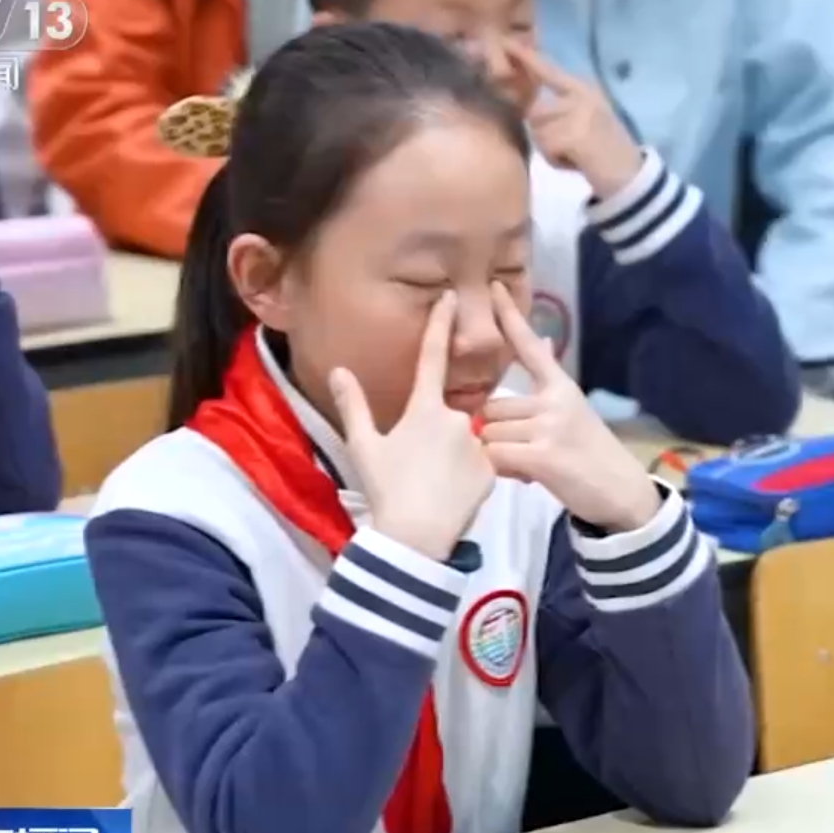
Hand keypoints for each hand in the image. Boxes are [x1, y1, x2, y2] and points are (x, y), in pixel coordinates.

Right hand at [330, 292, 495, 559]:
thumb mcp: (363, 447)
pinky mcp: (493, 470)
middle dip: (434, 436)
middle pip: (447, 414)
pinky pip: (480, 466)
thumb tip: (340, 370)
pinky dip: (466, 477)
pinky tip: (450, 497)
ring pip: (464, 442)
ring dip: (451, 458)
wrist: (416, 536)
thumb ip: (354, 405)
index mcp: (424, 409)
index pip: (432, 357)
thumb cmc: (385, 490)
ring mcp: (477, 443)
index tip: (452, 296)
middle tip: (417, 470)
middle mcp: (456, 418)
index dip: (441, 325)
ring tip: (432, 488)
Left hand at [481, 282, 662, 531]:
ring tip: (529, 465)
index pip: (530, 345)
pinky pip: (496, 455)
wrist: (621, 493)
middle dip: (497, 432)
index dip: (509, 317)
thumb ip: (550, 381)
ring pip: (489, 433)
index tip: (491, 286)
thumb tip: (543, 341)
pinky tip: (526, 476)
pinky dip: (503, 469)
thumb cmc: (592, 454)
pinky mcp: (543, 455)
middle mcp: (554, 400)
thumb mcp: (575, 409)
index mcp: (561, 386)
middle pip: (492, 407)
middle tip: (524, 451)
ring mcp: (549, 426)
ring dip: (499, 454)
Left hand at [505, 42, 644, 198]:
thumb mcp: (584, 117)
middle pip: (535, 110)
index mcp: (583, 87)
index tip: (505, 42)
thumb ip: (560, 106)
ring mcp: (579, 113)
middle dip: (543, 133)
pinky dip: (557, 161)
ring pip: (538, 131)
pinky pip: (546, 148)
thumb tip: (529, 106)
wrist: (630, 175)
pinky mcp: (575, 135)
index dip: (525, 57)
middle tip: (568, 146)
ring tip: (574, 154)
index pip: (548, 69)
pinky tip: (577, 163)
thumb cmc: (603, 149)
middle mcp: (582, 94)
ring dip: (550, 149)